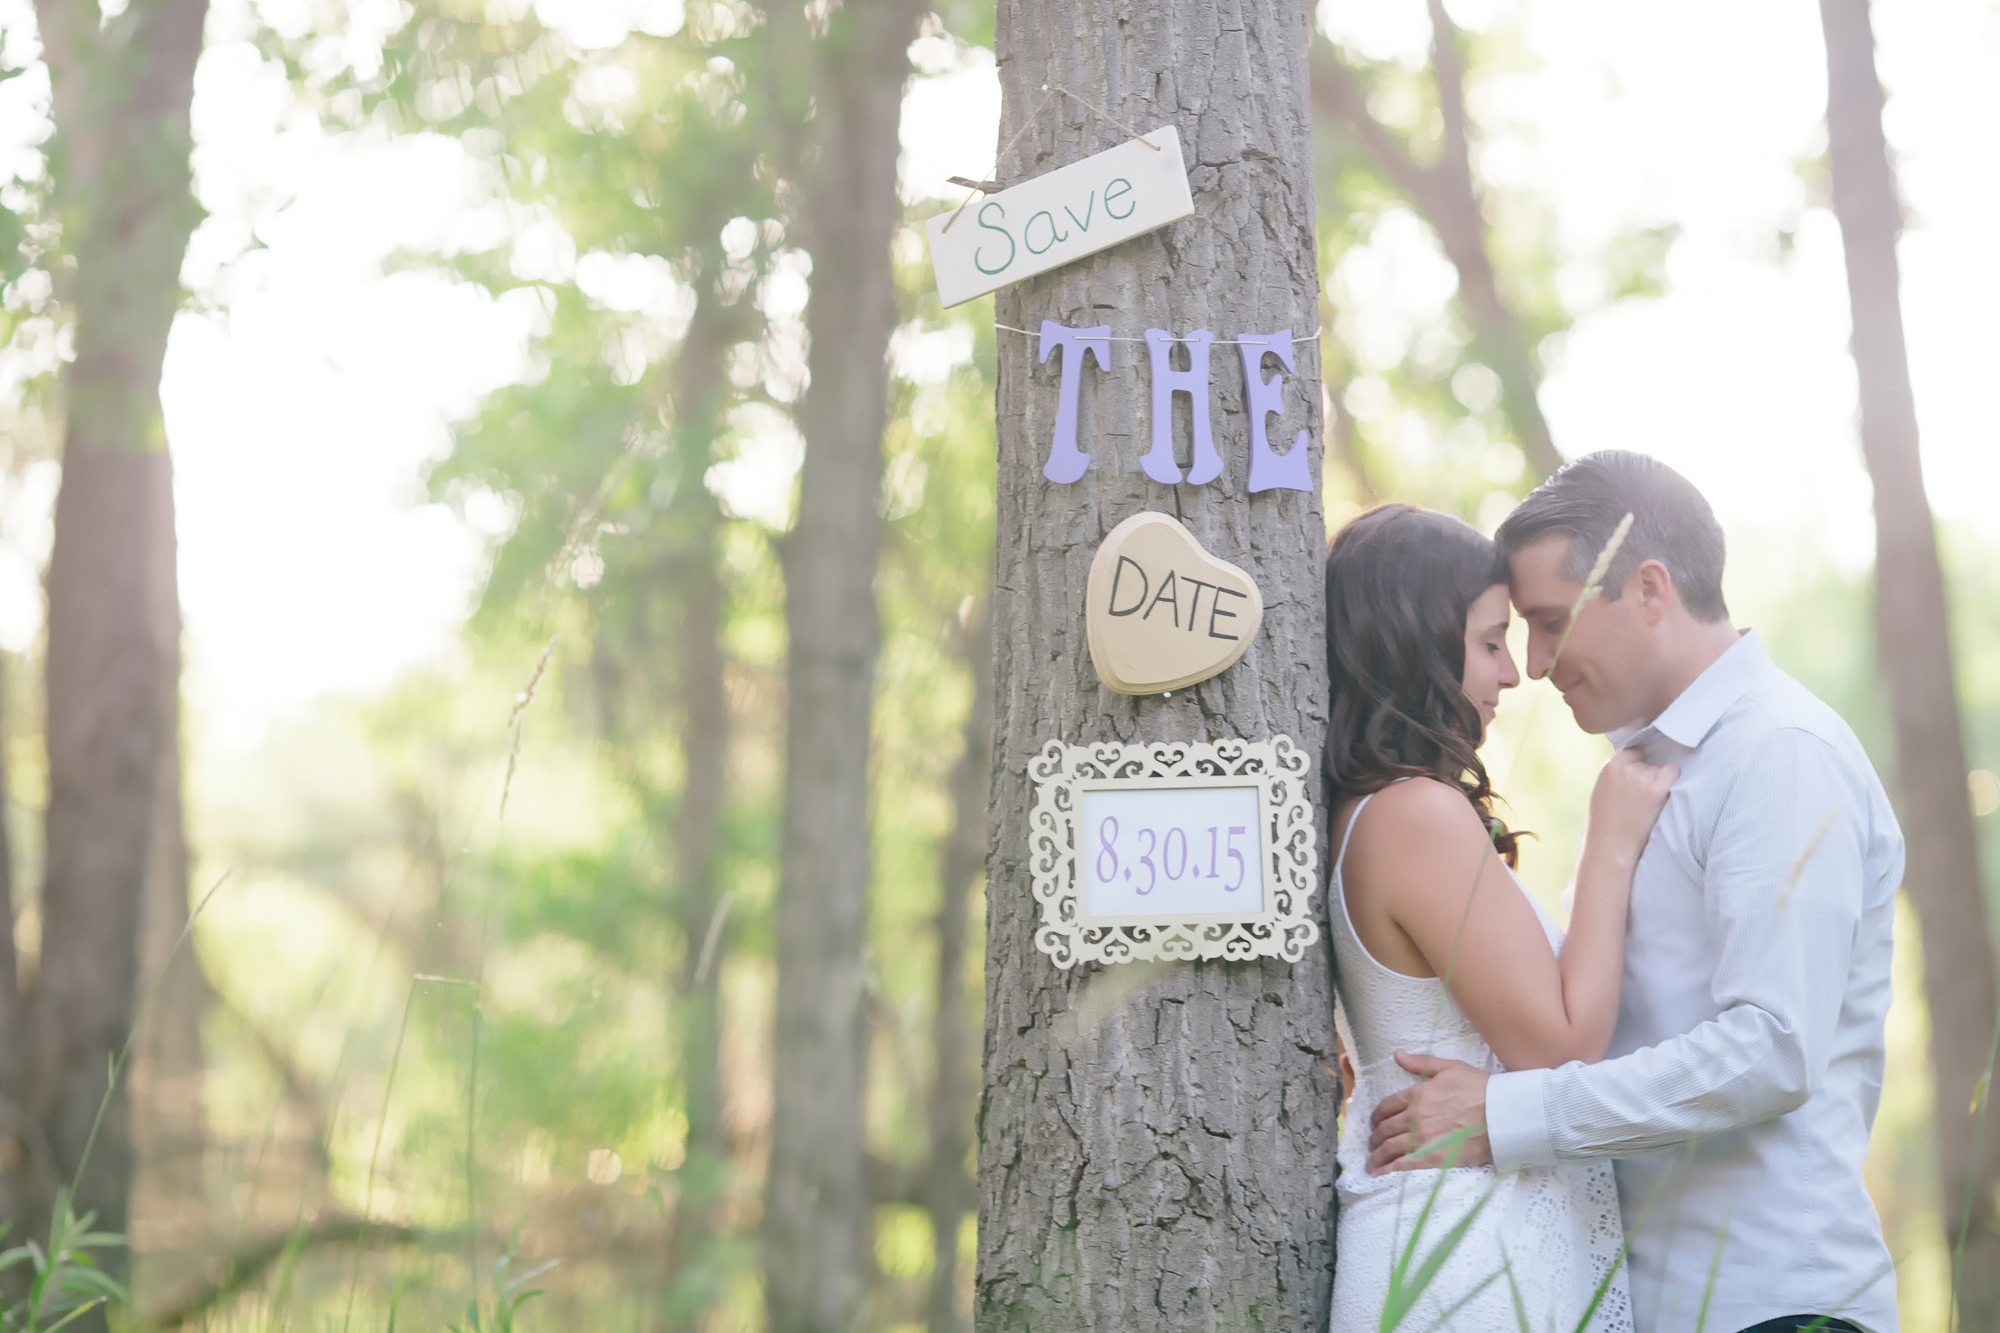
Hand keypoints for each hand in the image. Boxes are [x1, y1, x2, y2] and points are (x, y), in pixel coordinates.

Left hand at [1366, 1051, 1490, 1173]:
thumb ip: (1421, 1063)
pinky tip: (1379, 1174)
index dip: (1376, 1117)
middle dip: (1374, 1138)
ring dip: (1376, 1156)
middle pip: (1383, 1129)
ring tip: (1372, 1163)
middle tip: (1373, 1144)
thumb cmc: (1480, 1089)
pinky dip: (1387, 1170)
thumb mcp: (1450, 1068)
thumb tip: (1397, 1054)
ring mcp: (1422, 1139)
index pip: (1385, 1107)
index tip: (1375, 1123)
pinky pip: (1402, 1166)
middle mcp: (1415, 1117)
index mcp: (1417, 1094)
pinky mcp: (1433, 1158)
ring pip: (1388, 1148)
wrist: (1502, 1114)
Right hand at [1583, 747, 1678, 864]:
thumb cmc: (1605, 823)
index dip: (1638, 764)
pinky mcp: (1656, 789)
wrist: (1610, 845)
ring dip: (1659, 782)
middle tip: (1643, 797)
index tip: (1640, 777)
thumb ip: (1615, 775)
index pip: (1633, 752)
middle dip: (1648, 775)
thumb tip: (1635, 764)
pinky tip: (1663, 797)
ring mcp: (1641, 778)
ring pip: (1660, 769)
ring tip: (1649, 803)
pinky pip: (1672, 773)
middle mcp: (1625, 769)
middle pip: (1648, 761)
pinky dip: (1671, 782)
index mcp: (1610, 767)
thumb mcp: (1602, 791)